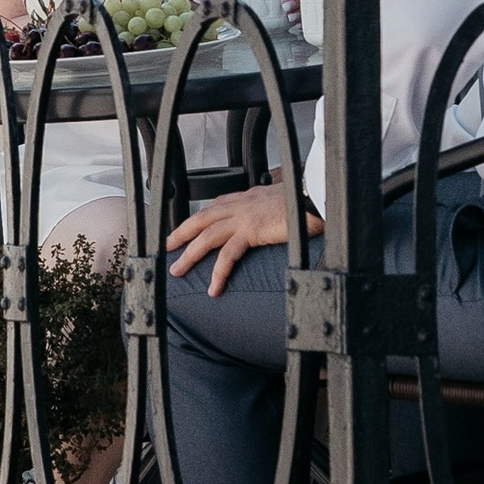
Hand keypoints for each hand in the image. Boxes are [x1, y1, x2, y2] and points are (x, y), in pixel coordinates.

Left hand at [168, 184, 316, 297]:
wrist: (316, 197)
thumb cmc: (306, 200)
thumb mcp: (283, 199)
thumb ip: (271, 206)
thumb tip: (272, 215)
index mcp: (248, 196)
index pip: (215, 206)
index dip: (198, 218)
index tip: (187, 228)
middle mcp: (241, 204)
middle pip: (201, 219)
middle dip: (181, 233)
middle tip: (167, 246)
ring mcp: (243, 217)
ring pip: (206, 236)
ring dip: (189, 254)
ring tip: (178, 270)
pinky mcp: (251, 231)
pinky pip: (228, 255)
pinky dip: (218, 273)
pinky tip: (213, 287)